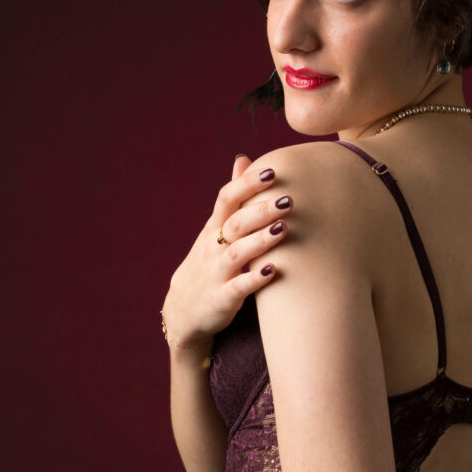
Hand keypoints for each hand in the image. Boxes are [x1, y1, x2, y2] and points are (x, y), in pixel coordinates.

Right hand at [161, 153, 290, 348]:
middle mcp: (213, 248)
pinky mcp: (220, 300)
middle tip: (288, 199)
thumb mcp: (214, 229)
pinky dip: (254, 280)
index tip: (272, 172)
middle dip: (260, 210)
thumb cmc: (208, 265)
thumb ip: (232, 197)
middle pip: (234, 223)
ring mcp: (216, 274)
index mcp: (214, 228)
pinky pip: (236, 288)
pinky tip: (273, 271)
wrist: (183, 313)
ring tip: (282, 229)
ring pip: (236, 253)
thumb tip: (243, 159)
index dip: (247, 184)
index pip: (226, 198)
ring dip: (259, 241)